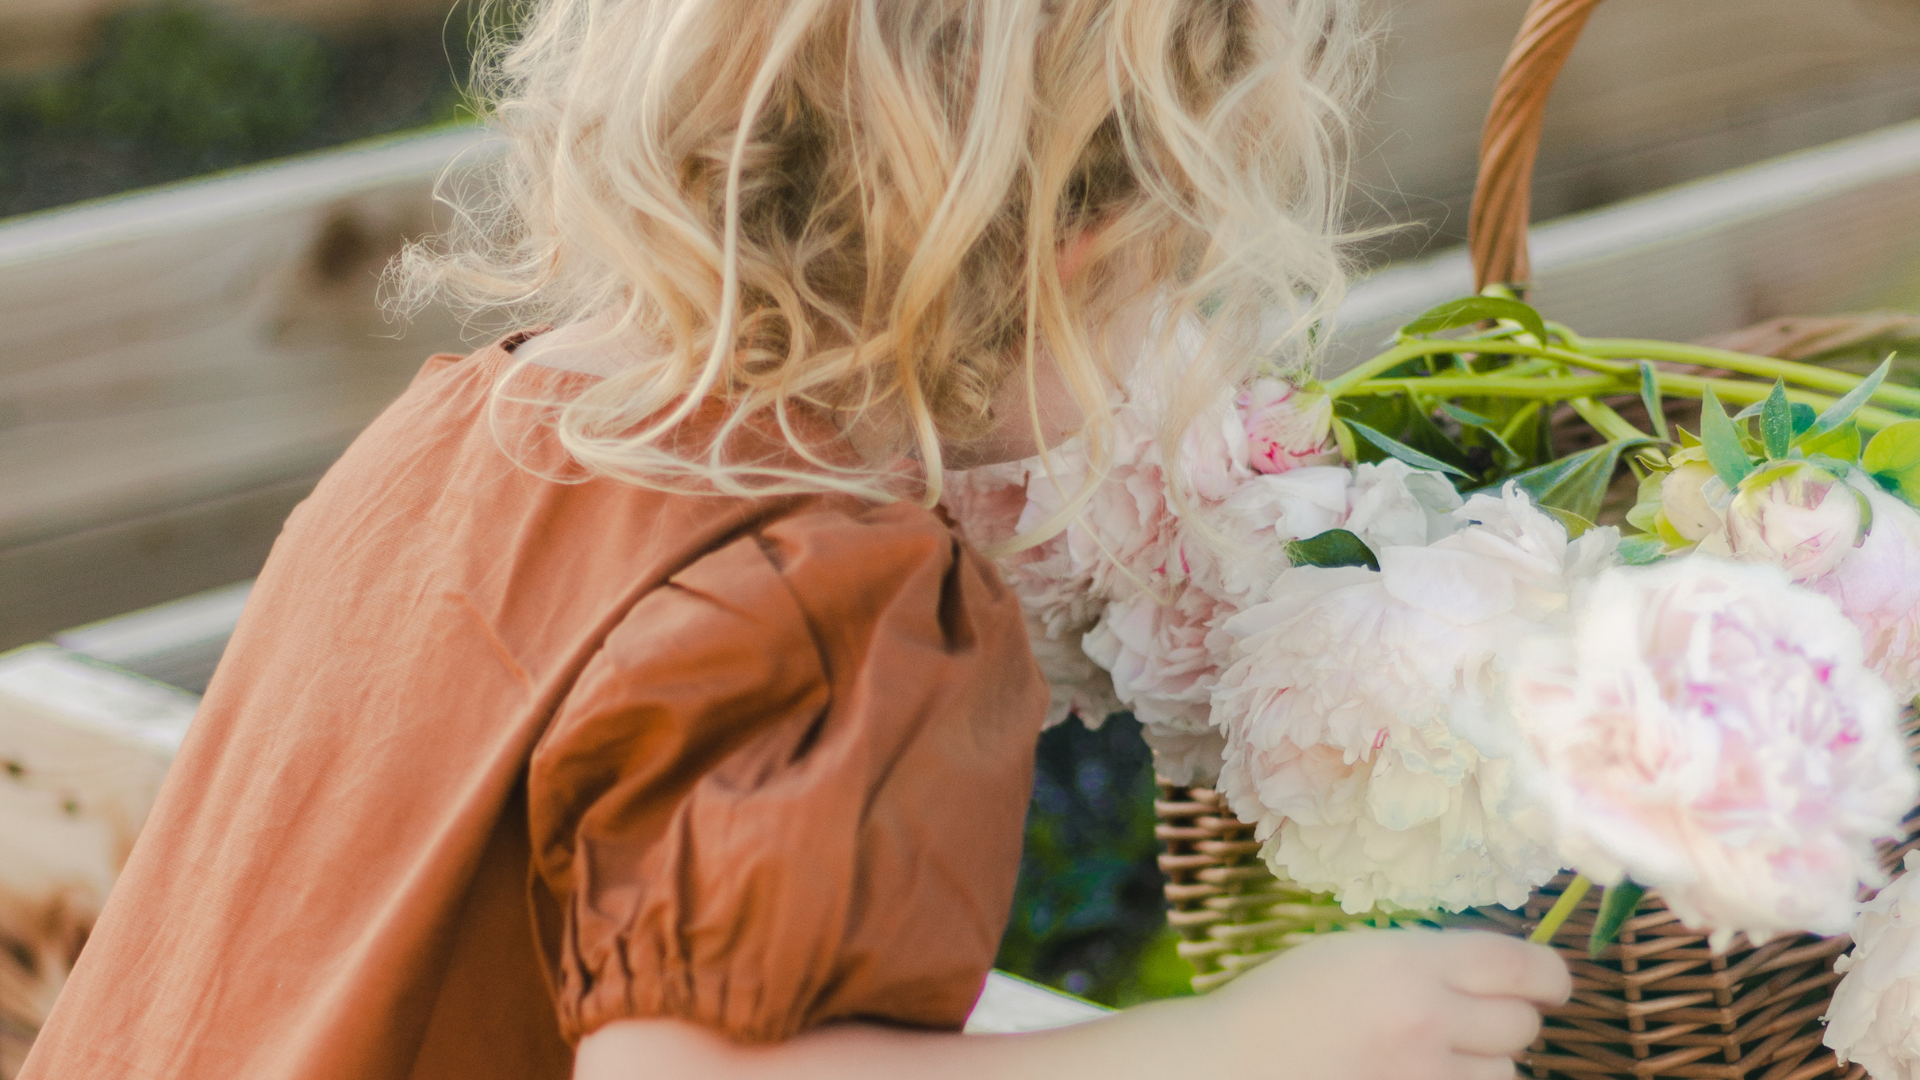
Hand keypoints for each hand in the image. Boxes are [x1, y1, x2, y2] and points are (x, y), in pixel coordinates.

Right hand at [1205, 929, 1570, 1079]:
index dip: (1551, 975)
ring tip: (1434, 1060)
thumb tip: (1504, 974)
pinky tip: (1424, 1076)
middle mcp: (1426, 1020)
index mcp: (1409, 963)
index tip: (1552, 985)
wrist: (1230, 1065)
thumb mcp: (1354, 955)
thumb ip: (1426, 960)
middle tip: (1474, 1022)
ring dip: (1485, 1066)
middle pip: (1522, 1024)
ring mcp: (1422, 1078)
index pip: (1521, 963)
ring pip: (1506, 1075)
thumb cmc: (1285, 1003)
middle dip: (1509, 1021)